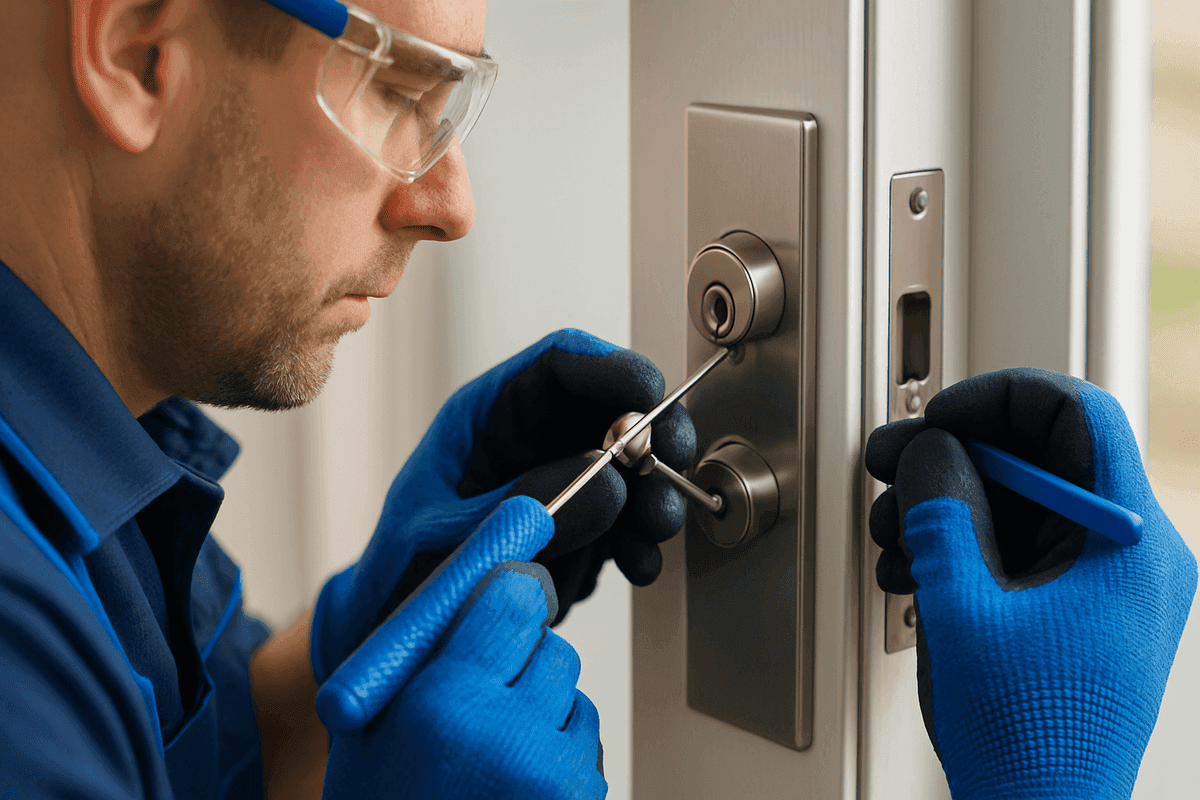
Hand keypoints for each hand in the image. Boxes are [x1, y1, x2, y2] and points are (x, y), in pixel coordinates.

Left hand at [311, 328, 694, 682]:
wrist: (400, 640)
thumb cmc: (400, 577)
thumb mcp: (450, 539)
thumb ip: (526, 508)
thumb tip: (609, 483)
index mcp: (486, 418)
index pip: (559, 365)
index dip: (612, 368)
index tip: (651, 395)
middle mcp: (530, 442)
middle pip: (609, 410)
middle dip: (651, 435)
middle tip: (672, 465)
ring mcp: (557, 484)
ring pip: (628, 467)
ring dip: (653, 494)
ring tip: (655, 531)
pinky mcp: (576, 527)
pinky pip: (623, 520)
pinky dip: (639, 541)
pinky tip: (636, 565)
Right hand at [319, 497, 606, 799]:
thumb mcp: (370, 730)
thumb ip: (421, 654)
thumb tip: (480, 580)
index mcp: (446, 703)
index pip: (516, 599)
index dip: (510, 596)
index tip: (505, 600)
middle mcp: (509, 736)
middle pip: (554, 649)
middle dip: (525, 664)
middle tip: (487, 699)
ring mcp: (554, 777)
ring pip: (577, 698)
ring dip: (546, 713)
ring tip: (496, 757)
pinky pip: (586, 748)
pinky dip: (560, 756)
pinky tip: (516, 788)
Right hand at [866, 368, 1196, 799]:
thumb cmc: (1026, 737)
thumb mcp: (963, 606)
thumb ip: (941, 510)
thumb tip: (928, 449)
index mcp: (1130, 544)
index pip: (1079, 416)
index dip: (999, 398)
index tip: (938, 415)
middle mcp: (1132, 556)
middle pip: (1041, 458)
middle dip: (952, 457)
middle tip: (890, 464)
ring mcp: (1105, 585)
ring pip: (1021, 501)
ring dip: (946, 506)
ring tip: (892, 536)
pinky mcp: (1076, 611)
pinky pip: (1018, 547)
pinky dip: (962, 546)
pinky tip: (913, 571)